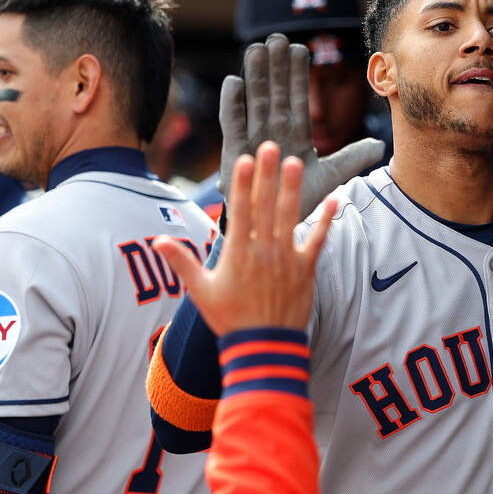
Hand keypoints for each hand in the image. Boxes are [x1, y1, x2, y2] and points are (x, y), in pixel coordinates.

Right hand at [157, 141, 337, 334]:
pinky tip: (334, 199)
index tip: (245, 160)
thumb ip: (182, 262)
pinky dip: (325, 220)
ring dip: (291, 189)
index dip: (242, 184)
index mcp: (237, 253)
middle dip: (267, 175)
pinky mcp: (305, 269)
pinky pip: (317, 240)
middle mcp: (263, 251)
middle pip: (265, 206)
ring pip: (289, 217)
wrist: (263, 347)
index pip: (239, 211)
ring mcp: (286, 259)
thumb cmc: (230, 320)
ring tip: (295, 162)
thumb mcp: (201, 291)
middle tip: (271, 147)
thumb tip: (158, 241)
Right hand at [217, 33, 384, 219]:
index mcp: (296, 132)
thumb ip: (353, 158)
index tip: (301, 48)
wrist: (275, 223)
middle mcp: (274, 129)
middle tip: (277, 38)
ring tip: (256, 48)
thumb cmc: (298, 197)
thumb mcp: (331, 176)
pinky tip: (234, 81)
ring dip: (255, 76)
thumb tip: (380, 145)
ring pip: (254, 100)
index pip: (299, 96)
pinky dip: (232, 104)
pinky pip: (231, 123)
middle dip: (276, 66)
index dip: (299, 73)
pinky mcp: (235, 151)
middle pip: (275, 91)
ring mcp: (253, 137)